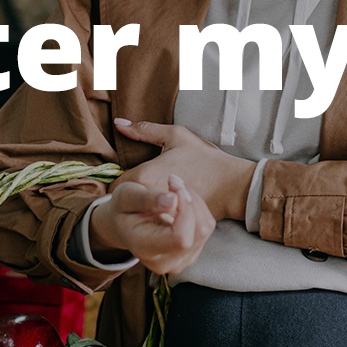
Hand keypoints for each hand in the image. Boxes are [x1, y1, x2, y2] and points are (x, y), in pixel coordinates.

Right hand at [89, 174, 215, 274]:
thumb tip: (173, 201)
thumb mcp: (126, 196)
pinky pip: (206, 227)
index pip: (181, 238)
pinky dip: (197, 209)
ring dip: (194, 201)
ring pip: (205, 227)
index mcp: (145, 249)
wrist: (123, 225)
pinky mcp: (192, 253)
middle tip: (173, 180)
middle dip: (190, 200)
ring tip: (174, 189)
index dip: (186, 210)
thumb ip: (147, 199)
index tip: (175, 186)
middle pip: (198, 231)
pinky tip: (180, 202)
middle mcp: (165, 262)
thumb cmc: (124, 208)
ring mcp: (181, 261)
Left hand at [113, 118, 256, 222]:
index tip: (128, 178)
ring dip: (141, 208)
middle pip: (125, 201)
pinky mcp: (171, 223)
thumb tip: (118, 123)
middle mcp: (147, 196)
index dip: (119, 181)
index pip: (114, 185)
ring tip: (150, 200)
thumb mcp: (176, 136)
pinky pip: (154, 221)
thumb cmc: (205, 158)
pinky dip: (156, 217)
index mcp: (144, 175)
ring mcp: (158, 213)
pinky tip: (164, 209)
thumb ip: (145, 130)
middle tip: (137, 189)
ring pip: (138, 213)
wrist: (232, 185)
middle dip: (129, 195)